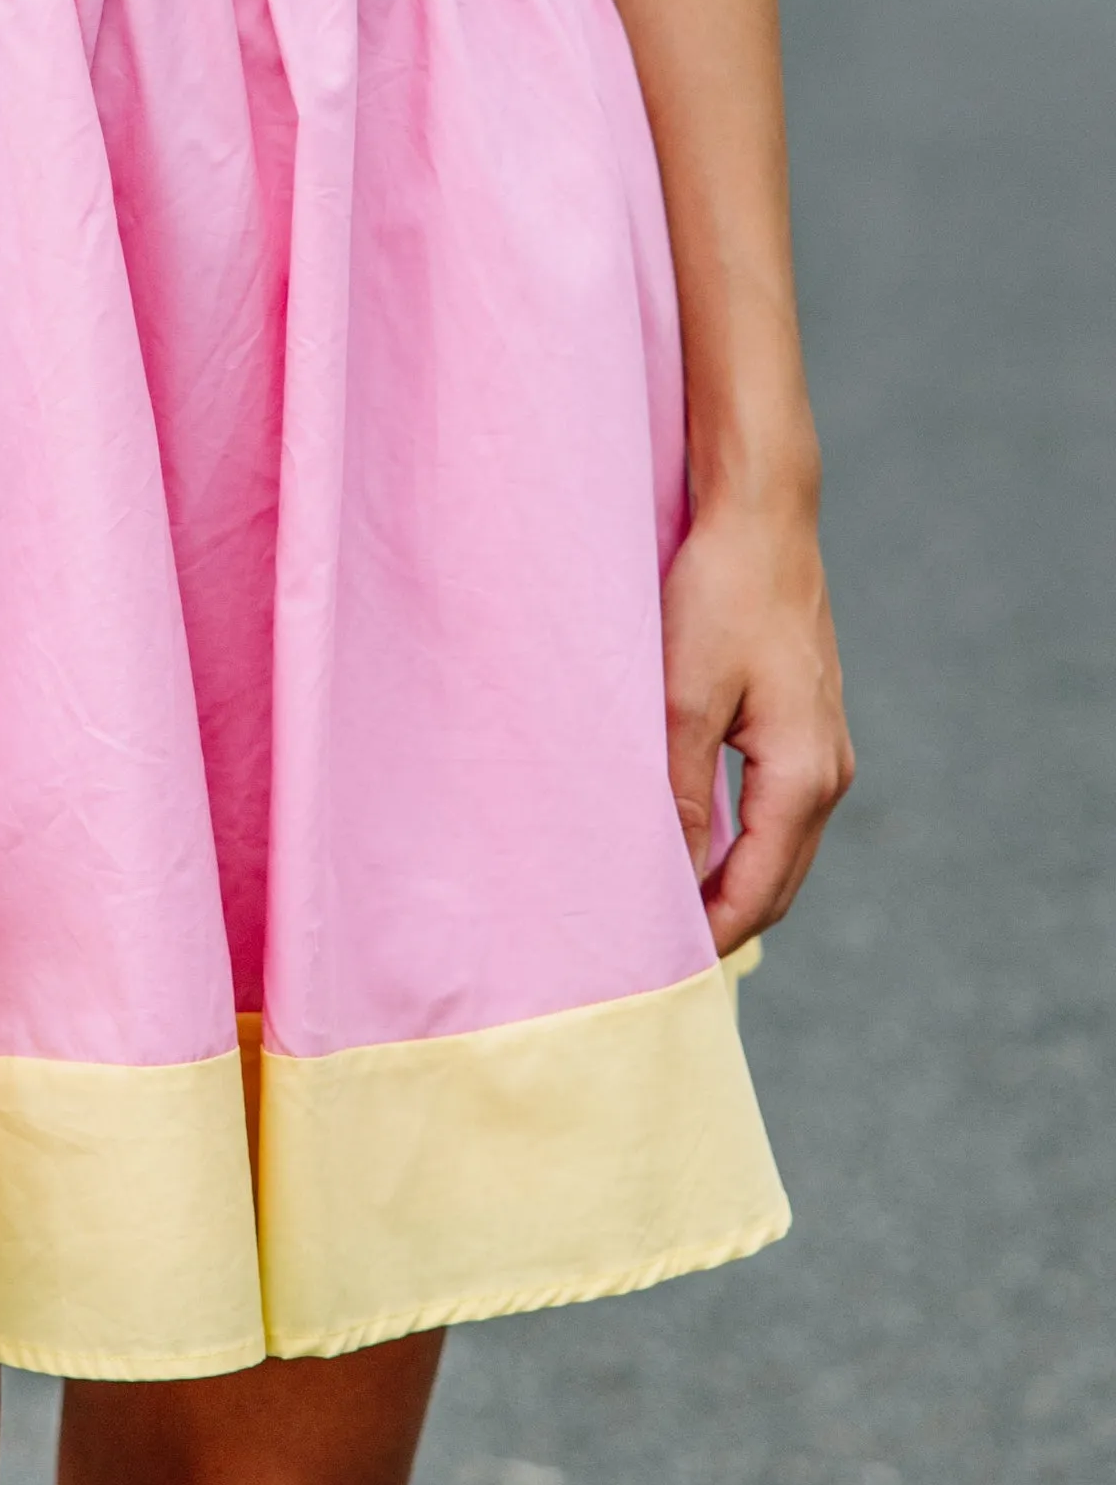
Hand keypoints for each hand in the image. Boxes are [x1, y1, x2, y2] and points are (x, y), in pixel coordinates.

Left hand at [662, 486, 853, 956]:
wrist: (763, 517)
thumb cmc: (718, 595)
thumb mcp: (684, 696)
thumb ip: (679, 792)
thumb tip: (672, 877)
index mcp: (804, 774)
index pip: (760, 890)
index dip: (711, 935)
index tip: (656, 968)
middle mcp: (829, 771)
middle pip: (781, 882)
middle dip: (726, 924)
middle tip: (656, 956)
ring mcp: (826, 748)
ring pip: (783, 848)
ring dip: (735, 884)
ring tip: (668, 912)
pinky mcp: (809, 723)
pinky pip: (782, 811)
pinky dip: (746, 844)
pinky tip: (698, 847)